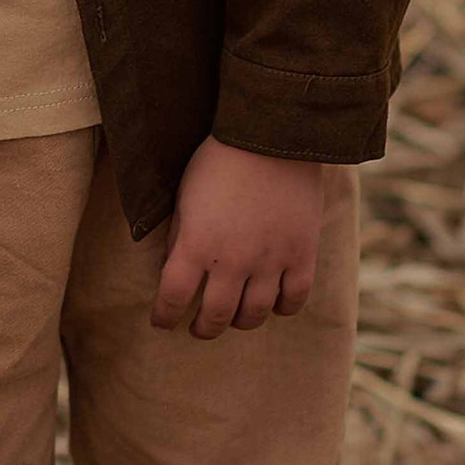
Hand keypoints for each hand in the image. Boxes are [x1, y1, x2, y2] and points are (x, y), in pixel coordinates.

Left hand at [155, 138, 325, 337]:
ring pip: (254, 314)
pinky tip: (273, 304)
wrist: (272, 137)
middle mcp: (233, 261)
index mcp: (196, 245)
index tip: (162, 322)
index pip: (173, 298)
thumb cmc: (218, 161)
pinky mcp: (302, 254)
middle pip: (215, 316)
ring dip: (239, 321)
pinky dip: (282, 308)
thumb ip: (179, 239)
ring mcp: (271, 261)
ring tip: (234, 318)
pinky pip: (293, 299)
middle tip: (199, 328)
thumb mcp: (184, 198)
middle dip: (203, 328)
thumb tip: (173, 271)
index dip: (164, 316)